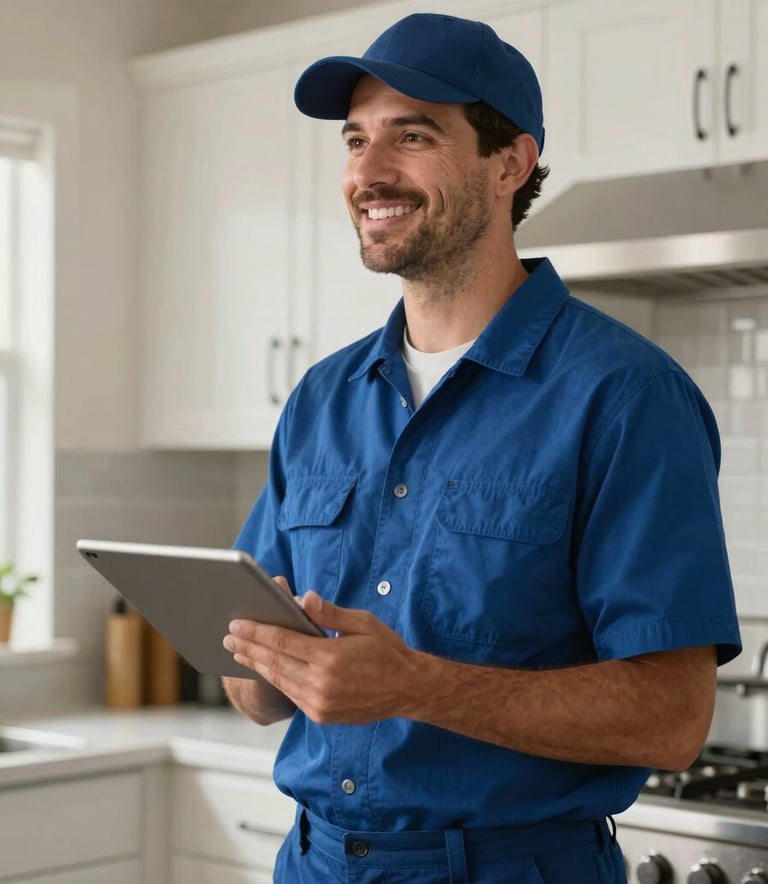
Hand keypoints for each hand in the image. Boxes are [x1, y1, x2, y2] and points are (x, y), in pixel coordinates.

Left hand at [223, 590, 421, 723]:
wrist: (408, 689)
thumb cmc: (387, 651)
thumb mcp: (362, 623)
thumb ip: (329, 613)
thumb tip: (302, 598)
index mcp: (330, 658)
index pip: (283, 642)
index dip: (257, 632)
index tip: (237, 623)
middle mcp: (321, 684)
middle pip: (274, 662)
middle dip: (248, 647)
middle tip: (228, 636)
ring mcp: (320, 703)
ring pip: (279, 680)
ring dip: (256, 664)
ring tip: (238, 651)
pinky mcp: (322, 715)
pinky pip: (291, 693)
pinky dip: (274, 679)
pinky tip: (264, 669)